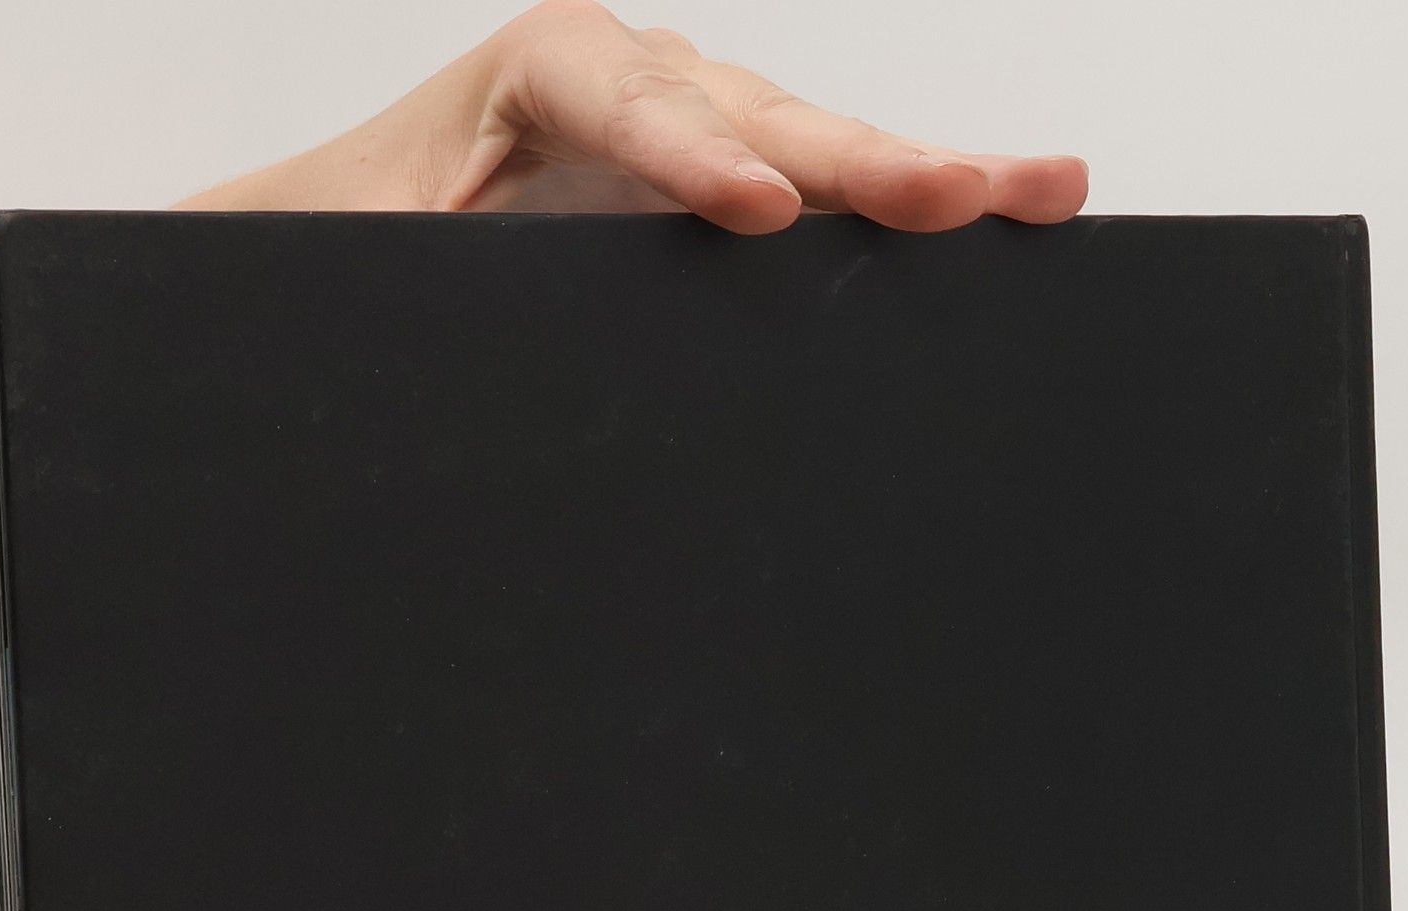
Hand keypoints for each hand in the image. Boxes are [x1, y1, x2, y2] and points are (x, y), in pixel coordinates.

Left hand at [191, 1, 1087, 234]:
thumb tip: (439, 343)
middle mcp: (641, 78)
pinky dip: (907, 208)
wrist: (371, 225)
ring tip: (1042, 191)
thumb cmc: (366, 231)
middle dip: (863, 160)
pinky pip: (824, 189)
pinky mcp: (731, 182)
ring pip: (818, 145)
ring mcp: (701, 126)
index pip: (628, 100)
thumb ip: (410, 272)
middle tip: (959, 195)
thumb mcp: (364, 251)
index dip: (694, 154)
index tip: (756, 211)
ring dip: (927, 175)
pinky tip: (1003, 214)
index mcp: (543, 69)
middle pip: (762, 115)